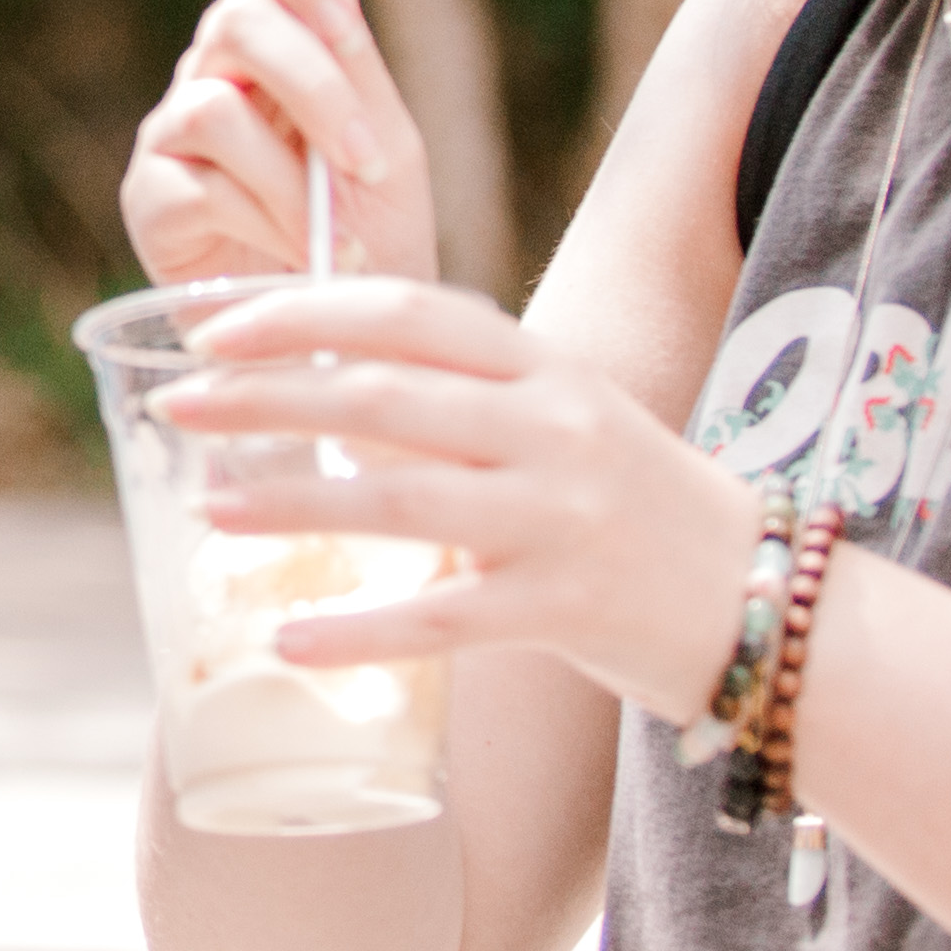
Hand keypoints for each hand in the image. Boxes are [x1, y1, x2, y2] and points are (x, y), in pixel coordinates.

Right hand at [122, 0, 437, 288]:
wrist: (357, 346)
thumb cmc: (374, 238)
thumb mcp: (385, 142)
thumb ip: (353, 52)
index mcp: (277, 41)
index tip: (346, 27)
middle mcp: (213, 71)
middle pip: (236, 17)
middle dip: (315, 86)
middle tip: (368, 156)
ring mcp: (171, 134)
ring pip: (214, 105)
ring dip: (293, 178)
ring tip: (334, 233)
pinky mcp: (151, 199)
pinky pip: (199, 183)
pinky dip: (265, 221)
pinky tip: (297, 256)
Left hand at [155, 278, 762, 722]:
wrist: (772, 604)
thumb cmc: (636, 506)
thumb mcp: (563, 419)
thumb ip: (460, 397)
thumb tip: (318, 390)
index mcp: (544, 367)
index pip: (405, 311)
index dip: (301, 312)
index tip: (212, 326)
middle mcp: (552, 429)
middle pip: (381, 397)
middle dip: (265, 396)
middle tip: (178, 407)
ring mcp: (561, 519)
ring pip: (396, 500)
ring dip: (288, 504)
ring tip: (207, 510)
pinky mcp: (565, 610)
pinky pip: (441, 620)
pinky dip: (358, 630)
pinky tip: (288, 639)